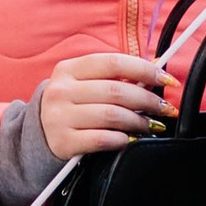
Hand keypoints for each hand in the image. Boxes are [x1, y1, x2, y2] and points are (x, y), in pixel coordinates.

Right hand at [37, 50, 173, 156]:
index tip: (167, 79)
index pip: (113, 63)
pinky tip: (131, 139)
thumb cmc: (71, 106)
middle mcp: (61, 90)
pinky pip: (102, 139)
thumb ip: (115, 77)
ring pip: (111, 116)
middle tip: (166, 108)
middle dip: (148, 100)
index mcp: (68, 69)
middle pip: (116, 91)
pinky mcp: (63, 142)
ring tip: (152, 126)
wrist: (38, 135)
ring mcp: (59, 117)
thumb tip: (156, 70)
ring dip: (139, 121)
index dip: (144, 70)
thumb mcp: (84, 85)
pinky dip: (122, 139)